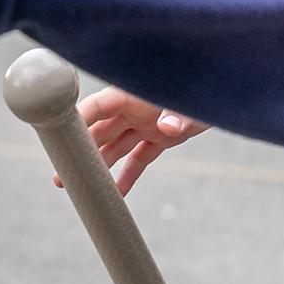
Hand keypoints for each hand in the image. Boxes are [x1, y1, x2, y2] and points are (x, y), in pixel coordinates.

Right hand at [68, 86, 210, 195]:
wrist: (223, 93)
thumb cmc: (203, 88)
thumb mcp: (190, 102)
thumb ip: (177, 114)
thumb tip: (167, 128)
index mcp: (135, 94)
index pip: (100, 105)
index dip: (79, 119)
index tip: (60, 136)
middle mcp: (135, 110)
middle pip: (100, 131)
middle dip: (81, 152)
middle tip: (60, 175)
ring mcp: (145, 126)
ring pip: (115, 148)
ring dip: (98, 167)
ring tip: (78, 187)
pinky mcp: (159, 141)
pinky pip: (138, 160)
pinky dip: (128, 177)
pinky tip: (116, 195)